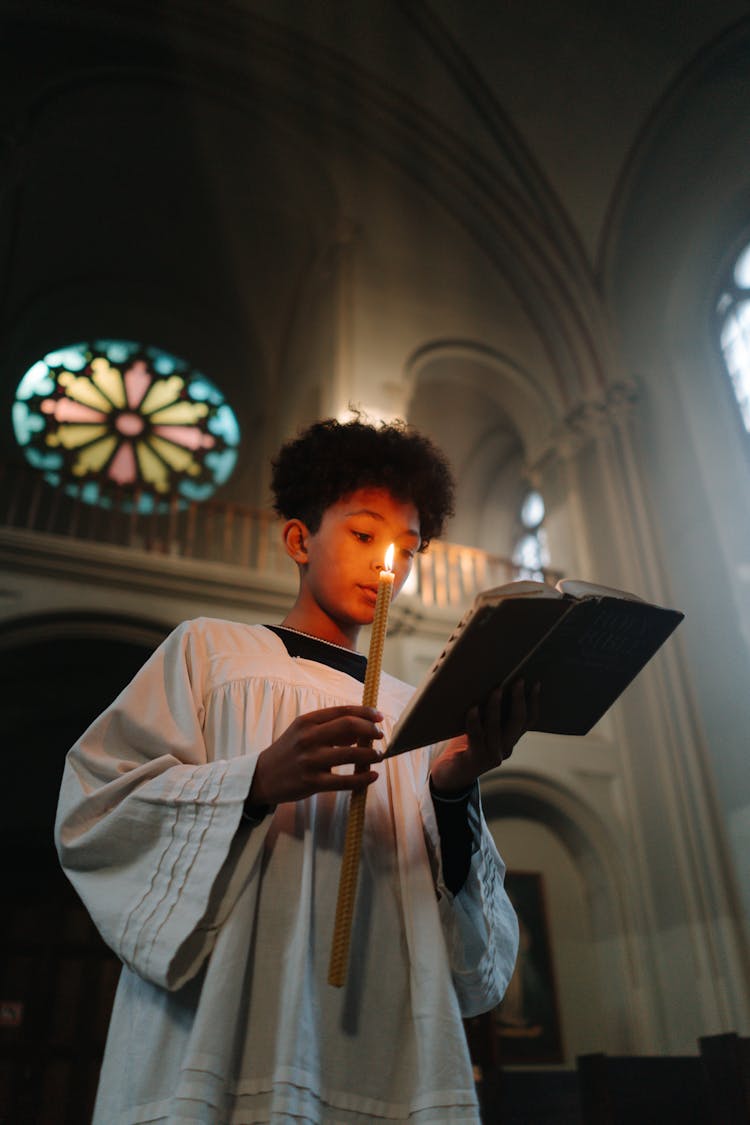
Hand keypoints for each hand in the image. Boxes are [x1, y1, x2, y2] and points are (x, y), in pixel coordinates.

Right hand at [247, 705, 384, 805]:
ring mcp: (310, 760)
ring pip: (350, 754)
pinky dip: (362, 778)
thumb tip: (360, 731)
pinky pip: (344, 781)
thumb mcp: (302, 732)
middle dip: (370, 730)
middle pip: (349, 726)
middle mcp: (308, 738)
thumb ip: (329, 729)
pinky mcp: (312, 782)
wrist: (261, 777)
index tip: (379, 717)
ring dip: (370, 754)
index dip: (365, 712)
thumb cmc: (288, 752)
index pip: (343, 711)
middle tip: (380, 736)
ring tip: (378, 756)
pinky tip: (372, 776)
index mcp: (307, 721)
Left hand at [429, 679, 539, 792]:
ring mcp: (491, 755)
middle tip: (517, 680)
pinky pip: (476, 737)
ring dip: (496, 707)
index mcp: (510, 740)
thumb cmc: (465, 745)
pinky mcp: (475, 759)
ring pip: (497, 728)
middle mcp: (505, 748)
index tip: (535, 683)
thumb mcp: (483, 729)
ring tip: (496, 690)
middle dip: (519, 699)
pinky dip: (474, 721)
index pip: (528, 721)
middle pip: (518, 722)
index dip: (534, 702)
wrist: (450, 776)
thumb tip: (491, 683)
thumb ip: (490, 714)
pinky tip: (473, 708)